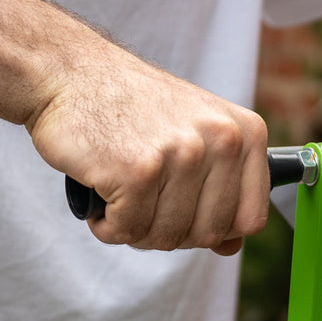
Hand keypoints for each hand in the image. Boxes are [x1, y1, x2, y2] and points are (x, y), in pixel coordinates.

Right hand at [27, 48, 268, 254]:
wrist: (70, 72)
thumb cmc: (134, 108)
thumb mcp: (196, 135)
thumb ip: (222, 189)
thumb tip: (231, 248)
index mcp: (247, 134)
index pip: (251, 219)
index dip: (217, 230)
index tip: (187, 213)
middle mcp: (223, 141)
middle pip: (209, 234)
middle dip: (172, 232)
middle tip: (144, 205)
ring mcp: (182, 155)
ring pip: (168, 237)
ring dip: (137, 229)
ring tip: (121, 193)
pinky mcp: (138, 171)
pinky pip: (129, 231)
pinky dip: (107, 225)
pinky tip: (102, 193)